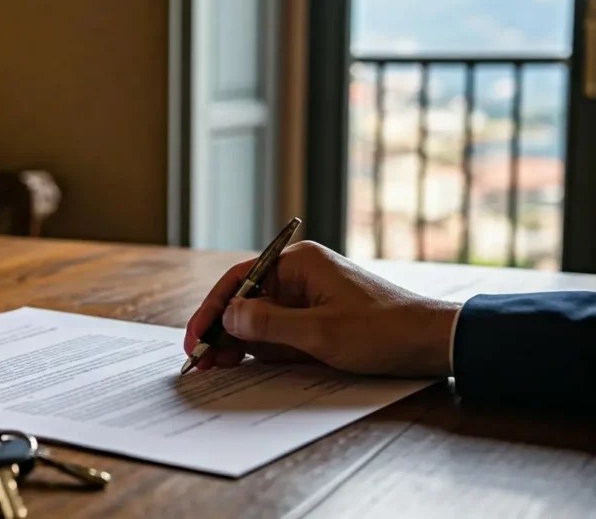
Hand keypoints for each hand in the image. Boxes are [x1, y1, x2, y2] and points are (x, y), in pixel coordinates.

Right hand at [185, 241, 458, 377]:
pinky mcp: (319, 317)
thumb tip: (229, 317)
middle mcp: (300, 274)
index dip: (212, 309)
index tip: (195, 338)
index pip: (239, 280)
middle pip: (246, 299)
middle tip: (200, 359)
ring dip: (239, 341)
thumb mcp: (320, 333)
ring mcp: (310, 296)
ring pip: (260, 317)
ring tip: (215, 366)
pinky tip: (244, 363)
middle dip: (222, 329)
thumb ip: (268, 325)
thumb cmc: (383, 332)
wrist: (434, 342)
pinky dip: (262, 346)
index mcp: (298, 263)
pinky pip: (281, 330)